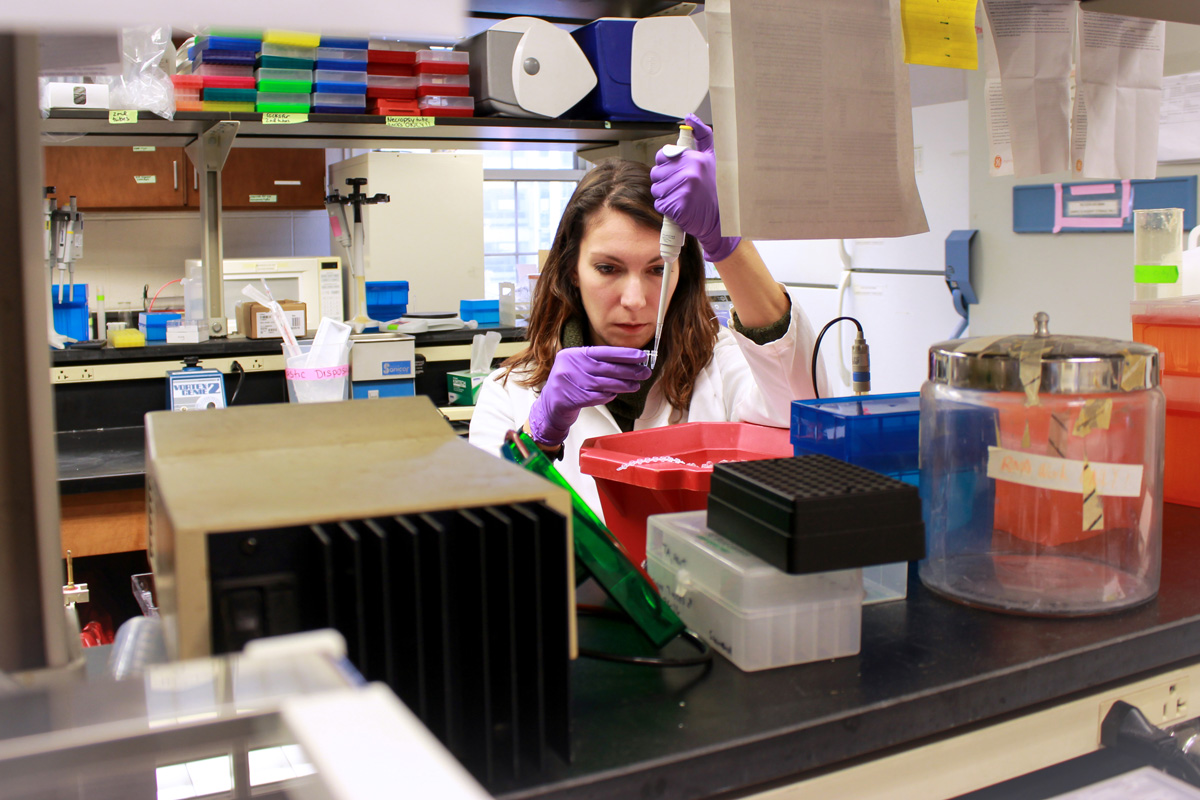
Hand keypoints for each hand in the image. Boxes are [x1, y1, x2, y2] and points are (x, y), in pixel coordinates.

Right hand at [528, 346, 651, 446]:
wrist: (550, 404)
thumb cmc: (571, 383)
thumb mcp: (579, 366)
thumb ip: (598, 362)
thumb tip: (629, 361)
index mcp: (573, 354)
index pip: (603, 352)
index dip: (624, 354)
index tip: (641, 356)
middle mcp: (570, 366)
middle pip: (606, 368)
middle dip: (629, 370)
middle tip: (645, 372)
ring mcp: (570, 382)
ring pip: (604, 383)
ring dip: (623, 385)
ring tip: (636, 385)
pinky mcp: (572, 398)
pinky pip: (597, 397)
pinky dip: (609, 395)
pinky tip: (616, 394)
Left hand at [649, 113, 740, 262]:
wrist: (722, 218)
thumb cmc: (717, 188)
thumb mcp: (714, 158)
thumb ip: (702, 136)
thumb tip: (691, 117)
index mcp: (694, 158)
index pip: (662, 156)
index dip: (665, 165)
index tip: (675, 173)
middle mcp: (688, 171)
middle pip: (656, 174)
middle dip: (664, 182)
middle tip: (680, 188)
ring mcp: (683, 189)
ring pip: (657, 190)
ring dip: (665, 196)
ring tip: (681, 198)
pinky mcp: (678, 206)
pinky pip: (660, 204)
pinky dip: (666, 209)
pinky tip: (679, 208)